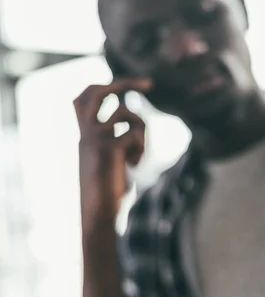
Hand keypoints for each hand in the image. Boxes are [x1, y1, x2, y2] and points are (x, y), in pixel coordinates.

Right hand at [74, 79, 151, 229]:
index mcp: (84, 135)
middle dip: (123, 82)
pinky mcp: (108, 150)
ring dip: (142, 132)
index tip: (133, 86)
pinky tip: (134, 164)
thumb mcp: (111, 160)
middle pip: (96, 91)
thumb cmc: (108, 191)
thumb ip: (117, 141)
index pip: (83, 98)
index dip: (105, 86)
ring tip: (137, 154)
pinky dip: (141, 148)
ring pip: (127, 114)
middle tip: (148, 84)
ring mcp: (95, 140)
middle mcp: (85, 133)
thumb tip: (136, 129)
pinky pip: (134, 133)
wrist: (98, 214)